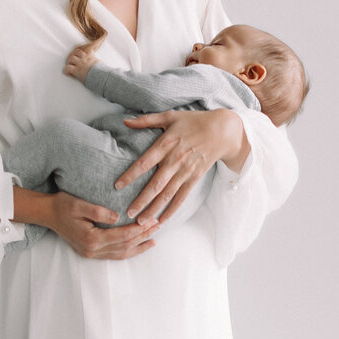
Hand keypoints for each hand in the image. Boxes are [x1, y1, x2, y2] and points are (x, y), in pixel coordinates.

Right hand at [47, 190, 158, 259]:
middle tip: (158, 226)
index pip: (122, 235)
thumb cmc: (62, 205)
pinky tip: (138, 246)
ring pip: (121, 254)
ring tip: (153, 239)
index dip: (139, 229)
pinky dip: (128, 251)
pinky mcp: (90, 252)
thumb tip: (117, 216)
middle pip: (125, 246)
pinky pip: (114, 255)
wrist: (47, 214)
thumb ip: (98, 211)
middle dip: (143, 236)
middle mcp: (92, 250)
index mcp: (91, 238)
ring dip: (138, 247)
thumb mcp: (79, 204)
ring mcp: (91, 253)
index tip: (151, 220)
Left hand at [64, 38, 105, 80]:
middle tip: (72, 61)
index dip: (82, 53)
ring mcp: (80, 64)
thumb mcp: (101, 65)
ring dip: (69, 62)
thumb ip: (98, 64)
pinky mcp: (77, 70)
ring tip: (70, 66)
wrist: (103, 77)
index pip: (86, 50)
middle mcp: (85, 59)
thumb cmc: (103, 73)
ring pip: (71, 58)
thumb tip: (101, 68)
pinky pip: (68, 68)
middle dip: (74, 56)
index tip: (81, 56)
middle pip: (77, 52)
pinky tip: (68, 74)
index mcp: (92, 57)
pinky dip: (66, 71)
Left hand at [114, 107, 247, 224]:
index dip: (130, 175)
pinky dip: (172, 209)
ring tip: (141, 222)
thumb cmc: (193, 121)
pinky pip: (182, 197)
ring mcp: (186, 171)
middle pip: (155, 184)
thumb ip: (146, 120)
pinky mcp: (194, 178)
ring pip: (167, 194)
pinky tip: (162, 220)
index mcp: (166, 144)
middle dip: (141, 201)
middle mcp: (175, 160)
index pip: (144, 162)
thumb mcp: (170, 116)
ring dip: (154, 209)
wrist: (222, 131)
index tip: (117, 186)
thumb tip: (125, 121)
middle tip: (128, 213)